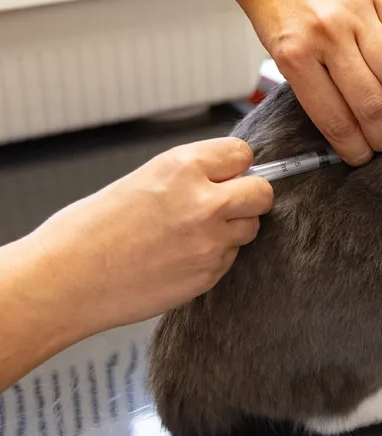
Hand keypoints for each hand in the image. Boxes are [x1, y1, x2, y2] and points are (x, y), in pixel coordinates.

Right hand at [24, 138, 272, 335]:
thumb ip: (189, 176)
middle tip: (225, 204)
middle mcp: (204, 202)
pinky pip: (230, 258)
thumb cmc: (89, 230)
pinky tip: (178, 258)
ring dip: (232, 229)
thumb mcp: (142, 180)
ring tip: (191, 234)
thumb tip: (226, 176)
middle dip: (248, 197)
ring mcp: (210, 242)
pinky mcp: (209, 274)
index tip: (227, 174)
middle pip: (262, 193)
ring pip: (250, 228)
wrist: (65, 281)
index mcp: (182, 168)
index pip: (242, 154)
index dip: (234, 165)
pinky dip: (213, 257)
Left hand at [222, 0, 381, 164]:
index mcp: (294, 53)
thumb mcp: (277, 49)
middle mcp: (327, 32)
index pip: (335, 117)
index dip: (354, 146)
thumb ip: (312, 82)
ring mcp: (355, 9)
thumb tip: (349, 122)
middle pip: (371, 101)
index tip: (361, 156)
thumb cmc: (271, 2)